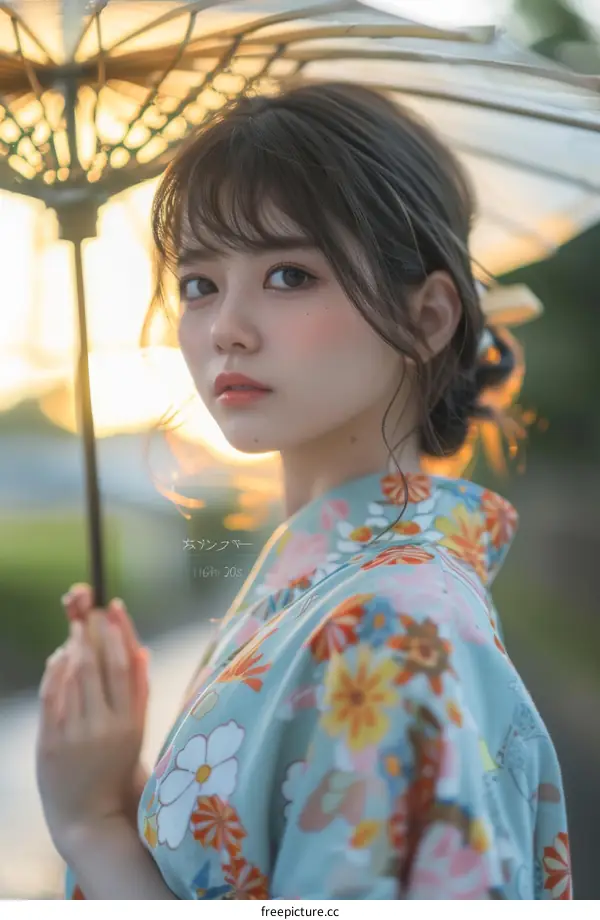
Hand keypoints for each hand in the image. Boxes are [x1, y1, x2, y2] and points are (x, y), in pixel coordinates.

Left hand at [61, 585, 149, 821]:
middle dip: (91, 633)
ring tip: (74, 630)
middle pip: (95, 666)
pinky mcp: (49, 742)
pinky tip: (59, 656)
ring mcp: (74, 735)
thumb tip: (142, 649)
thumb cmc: (117, 766)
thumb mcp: (137, 730)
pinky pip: (51, 696)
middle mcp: (102, 726)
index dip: (118, 633)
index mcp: (129, 722)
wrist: (88, 814)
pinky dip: (54, 671)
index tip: (113, 608)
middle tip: (87, 610)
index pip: (123, 667)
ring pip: (72, 677)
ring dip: (72, 647)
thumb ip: (139, 690)